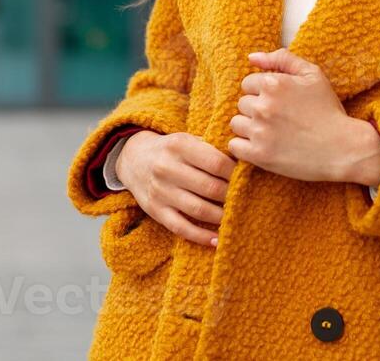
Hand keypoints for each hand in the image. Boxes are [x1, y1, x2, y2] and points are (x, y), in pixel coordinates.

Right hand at [116, 130, 236, 247]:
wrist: (135, 159)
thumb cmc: (172, 151)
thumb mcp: (188, 140)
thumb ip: (211, 150)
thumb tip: (244, 164)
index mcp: (179, 146)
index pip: (216, 163)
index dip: (235, 173)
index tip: (245, 179)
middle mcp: (167, 168)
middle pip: (210, 188)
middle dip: (231, 196)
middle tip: (243, 199)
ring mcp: (160, 191)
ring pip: (198, 209)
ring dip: (221, 216)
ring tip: (234, 217)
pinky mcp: (155, 211)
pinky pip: (181, 227)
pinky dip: (200, 236)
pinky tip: (216, 239)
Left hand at [228, 48, 379, 186]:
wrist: (343, 148)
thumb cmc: (328, 110)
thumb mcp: (312, 74)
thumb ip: (282, 59)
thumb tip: (251, 58)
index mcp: (273, 83)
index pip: (248, 83)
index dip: (262, 92)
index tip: (278, 103)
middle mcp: (263, 106)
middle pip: (242, 104)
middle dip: (257, 109)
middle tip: (278, 119)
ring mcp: (260, 131)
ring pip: (236, 124)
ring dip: (249, 127)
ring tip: (271, 133)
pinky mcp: (259, 155)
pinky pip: (234, 146)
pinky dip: (245, 147)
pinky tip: (263, 146)